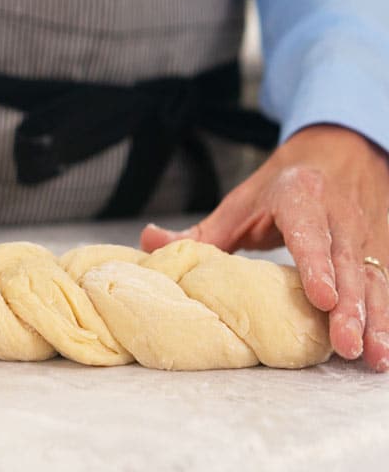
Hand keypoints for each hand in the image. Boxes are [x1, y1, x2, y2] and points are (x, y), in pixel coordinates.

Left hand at [141, 124, 388, 371]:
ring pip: (373, 278)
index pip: (308, 231)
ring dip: (377, 319)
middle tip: (345, 344)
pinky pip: (385, 285)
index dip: (316, 264)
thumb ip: (200, 232)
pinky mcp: (379, 251)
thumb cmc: (281, 186)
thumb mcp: (240, 202)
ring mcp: (364, 235)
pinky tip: (384, 351)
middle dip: (349, 306)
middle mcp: (338, 216)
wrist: (338, 155)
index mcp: (299, 197)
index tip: (321, 297)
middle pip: (347, 263)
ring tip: (373, 357)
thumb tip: (147, 241)